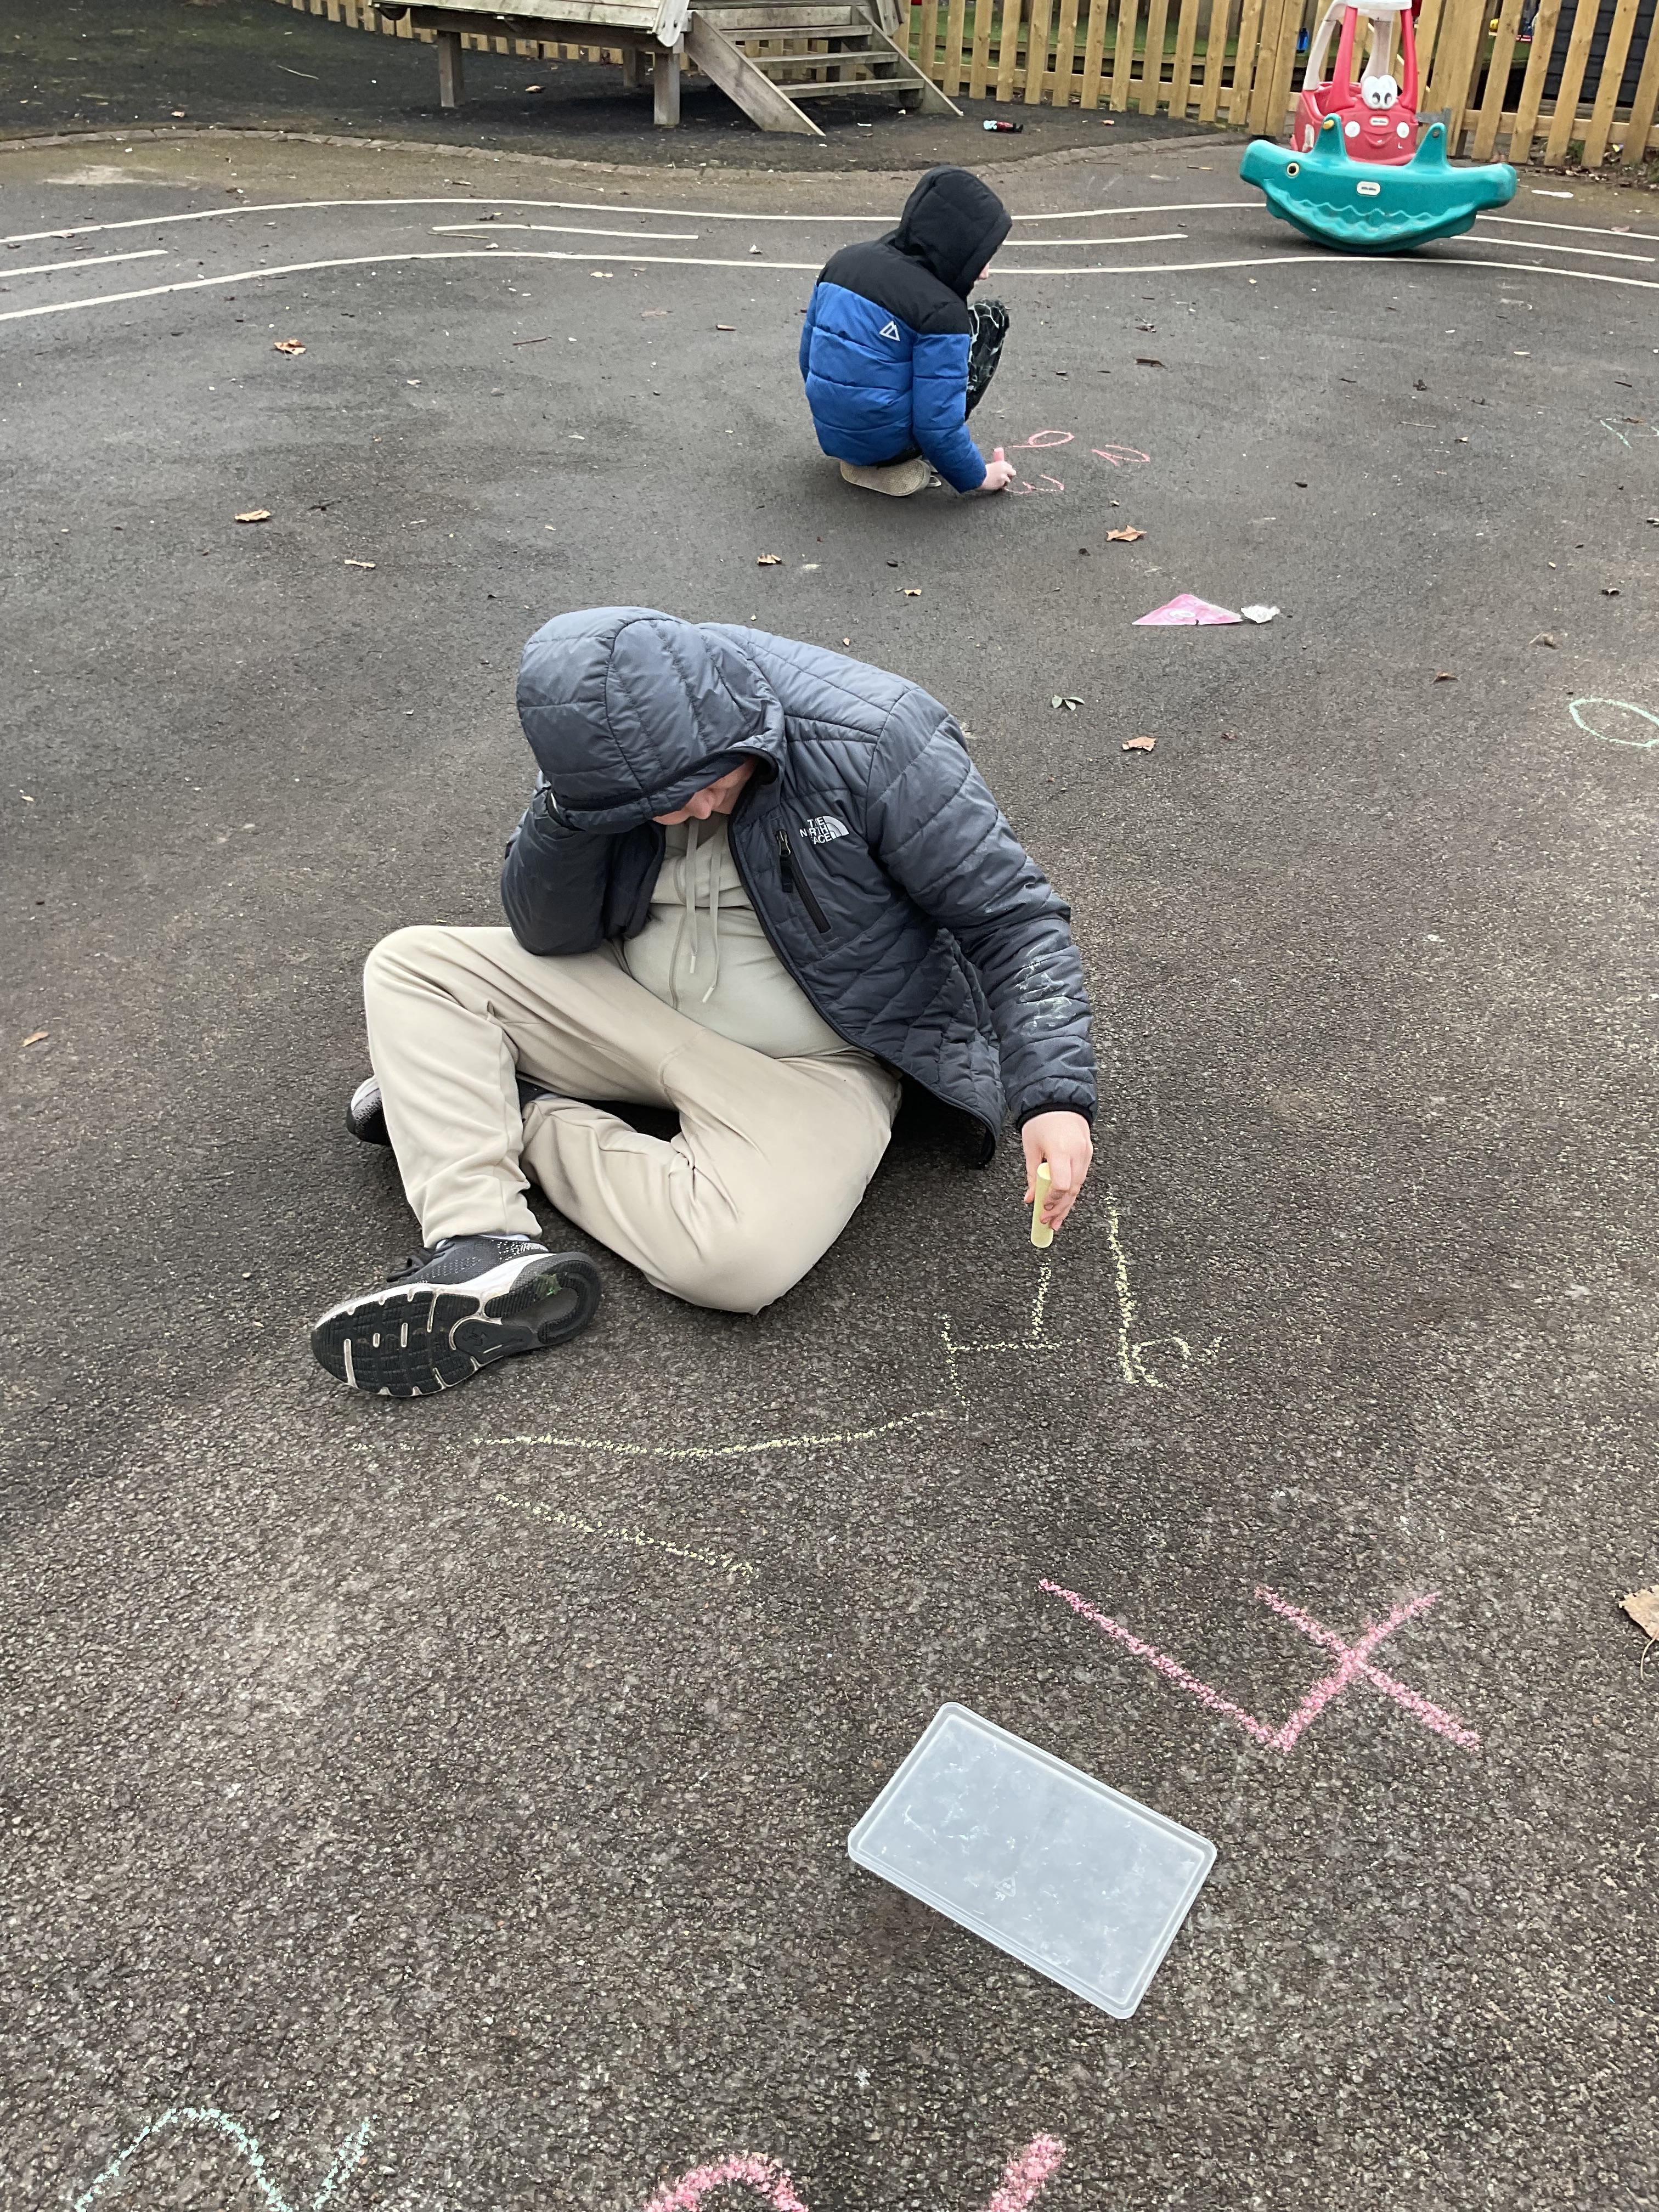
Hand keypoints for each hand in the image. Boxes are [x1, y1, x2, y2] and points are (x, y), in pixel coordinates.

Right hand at [979, 447, 1015, 492]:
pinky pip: (1003, 486)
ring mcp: (1004, 477)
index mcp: (1002, 463)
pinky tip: (994, 484)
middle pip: (1013, 473)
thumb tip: (1002, 472)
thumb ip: (998, 468)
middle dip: (1010, 475)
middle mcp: (1005, 469)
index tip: (1005, 472)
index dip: (1008, 470)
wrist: (979, 477)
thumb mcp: (991, 466)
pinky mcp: (1001, 484)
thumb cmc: (982, 471)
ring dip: (1004, 482)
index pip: (1010, 466)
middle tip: (1006, 478)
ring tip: (997, 482)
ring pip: (1008, 481)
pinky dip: (1000, 486)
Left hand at [1021, 1111, 1093, 1233]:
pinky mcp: (1088, 1153)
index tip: (1042, 1208)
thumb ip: (1032, 1174)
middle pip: (1072, 1190)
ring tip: (1056, 1220)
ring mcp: (1085, 1153)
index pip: (1062, 1185)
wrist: (1060, 1099)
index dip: (1052, 1199)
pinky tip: (1063, 1202)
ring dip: (1067, 1204)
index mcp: (1061, 1150)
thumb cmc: (1042, 1120)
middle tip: (1048, 1222)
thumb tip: (1030, 1198)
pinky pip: (1081, 1177)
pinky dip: (1072, 1191)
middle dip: (1060, 1209)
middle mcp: (1078, 1153)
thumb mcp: (1031, 1147)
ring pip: (1079, 1186)